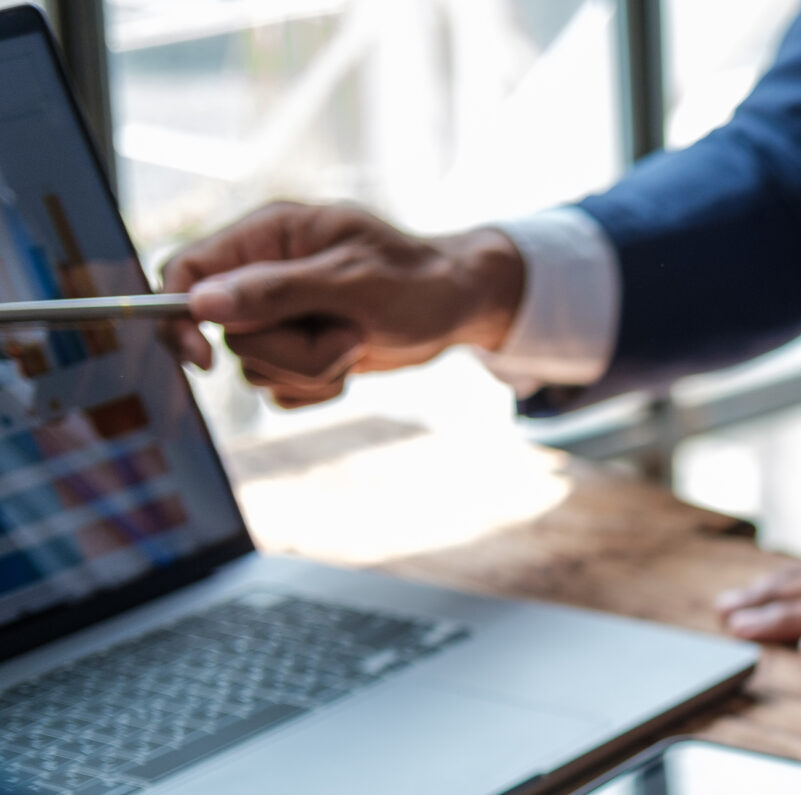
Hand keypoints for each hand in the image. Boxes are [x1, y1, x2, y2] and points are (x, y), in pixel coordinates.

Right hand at [161, 202, 523, 407]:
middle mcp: (263, 275)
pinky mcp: (299, 351)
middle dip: (291, 350)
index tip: (203, 356)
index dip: (178, 314)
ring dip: (312, 369)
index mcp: (266, 237)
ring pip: (257, 368)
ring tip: (356, 339)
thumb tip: (201, 303)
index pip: (185, 270)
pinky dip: (320, 387)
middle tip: (346, 332)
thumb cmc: (415, 280)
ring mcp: (281, 317)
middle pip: (230, 335)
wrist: (460, 308)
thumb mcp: (350, 281)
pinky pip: (283, 390)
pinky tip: (353, 360)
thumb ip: (275, 291)